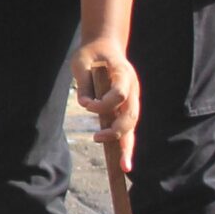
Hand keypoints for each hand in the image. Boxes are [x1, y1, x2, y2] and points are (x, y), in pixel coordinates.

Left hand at [74, 42, 140, 171]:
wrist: (105, 47)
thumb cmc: (91, 54)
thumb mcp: (81, 62)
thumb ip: (84, 82)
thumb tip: (85, 104)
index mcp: (123, 73)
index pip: (120, 94)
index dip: (104, 103)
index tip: (86, 105)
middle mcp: (132, 89)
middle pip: (131, 114)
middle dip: (118, 130)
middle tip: (97, 138)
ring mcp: (132, 100)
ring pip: (133, 126)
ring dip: (126, 145)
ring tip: (122, 166)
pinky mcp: (126, 108)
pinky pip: (128, 129)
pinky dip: (126, 146)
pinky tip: (123, 163)